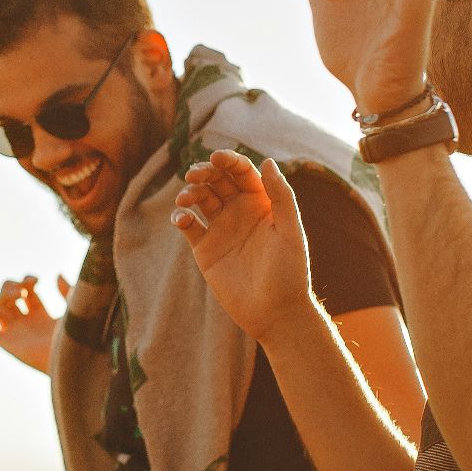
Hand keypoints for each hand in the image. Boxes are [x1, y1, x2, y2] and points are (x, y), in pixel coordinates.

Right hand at [0, 274, 68, 372]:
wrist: (69, 360)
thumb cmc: (75, 339)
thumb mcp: (73, 309)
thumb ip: (67, 291)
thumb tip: (56, 275)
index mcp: (41, 315)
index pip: (25, 292)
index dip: (26, 281)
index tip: (36, 281)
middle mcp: (25, 323)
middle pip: (7, 297)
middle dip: (11, 286)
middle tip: (23, 289)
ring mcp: (15, 333)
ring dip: (2, 297)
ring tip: (18, 296)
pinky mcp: (6, 344)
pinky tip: (2, 311)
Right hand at [172, 153, 312, 340]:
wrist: (275, 313)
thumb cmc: (290, 273)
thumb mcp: (290, 232)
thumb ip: (282, 196)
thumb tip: (268, 161)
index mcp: (262, 203)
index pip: (242, 172)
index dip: (229, 160)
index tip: (216, 158)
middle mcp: (240, 212)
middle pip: (217, 180)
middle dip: (204, 172)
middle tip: (194, 174)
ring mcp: (221, 229)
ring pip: (200, 199)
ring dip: (190, 192)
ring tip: (185, 198)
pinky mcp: (205, 249)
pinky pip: (188, 226)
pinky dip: (180, 217)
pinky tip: (182, 219)